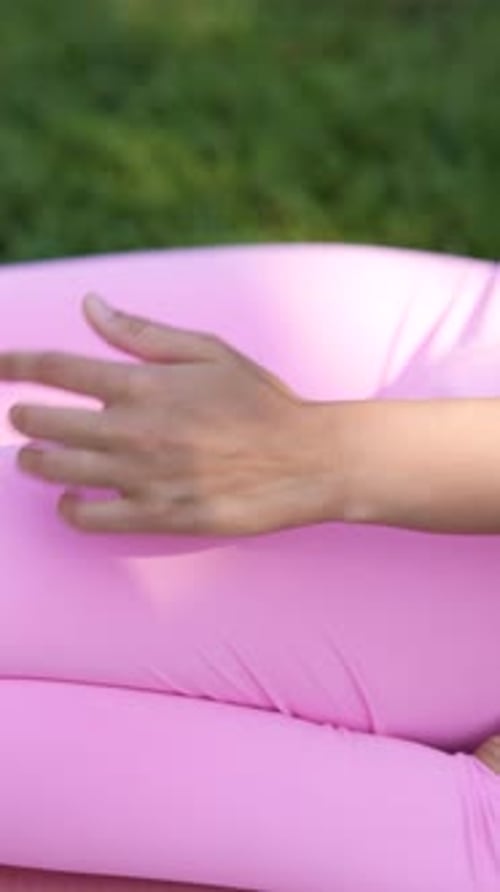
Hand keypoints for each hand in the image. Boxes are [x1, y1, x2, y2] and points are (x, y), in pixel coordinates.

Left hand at [1, 296, 336, 535]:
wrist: (304, 460)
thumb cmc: (261, 400)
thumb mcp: (208, 351)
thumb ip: (143, 331)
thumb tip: (90, 305)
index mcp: (143, 383)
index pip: (57, 368)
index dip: (15, 364)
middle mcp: (133, 430)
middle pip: (46, 422)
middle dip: (23, 418)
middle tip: (21, 419)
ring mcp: (142, 477)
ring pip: (58, 470)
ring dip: (34, 462)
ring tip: (31, 458)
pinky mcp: (156, 515)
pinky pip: (90, 518)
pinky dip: (69, 509)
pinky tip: (69, 501)